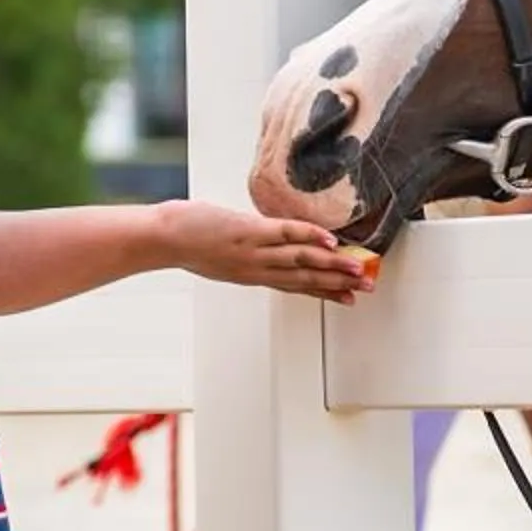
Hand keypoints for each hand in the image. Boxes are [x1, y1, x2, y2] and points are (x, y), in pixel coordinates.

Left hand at [157, 199, 371, 303]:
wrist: (164, 239)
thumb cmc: (186, 241)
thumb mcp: (220, 254)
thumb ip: (244, 253)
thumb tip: (261, 240)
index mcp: (253, 274)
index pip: (297, 286)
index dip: (325, 292)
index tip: (348, 299)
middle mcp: (257, 268)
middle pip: (306, 278)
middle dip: (339, 283)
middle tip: (367, 288)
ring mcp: (255, 250)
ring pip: (302, 259)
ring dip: (333, 264)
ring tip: (359, 269)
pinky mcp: (249, 231)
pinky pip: (286, 234)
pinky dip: (311, 236)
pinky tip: (331, 241)